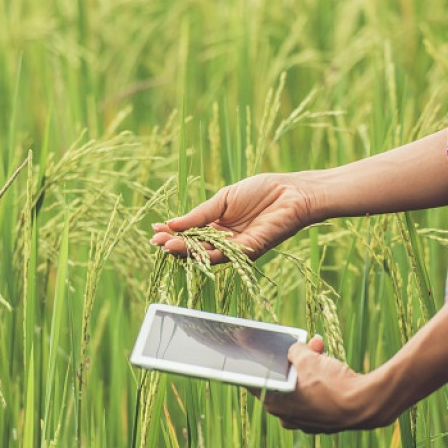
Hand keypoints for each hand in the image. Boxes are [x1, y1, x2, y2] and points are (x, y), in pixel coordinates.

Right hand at [149, 173, 316, 263]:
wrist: (292, 193)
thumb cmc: (262, 191)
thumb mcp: (223, 199)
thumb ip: (199, 214)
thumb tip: (172, 223)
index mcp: (218, 226)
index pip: (191, 234)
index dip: (173, 233)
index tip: (155, 230)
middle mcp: (225, 240)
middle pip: (195, 247)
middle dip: (174, 244)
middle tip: (156, 242)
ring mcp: (236, 248)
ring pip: (205, 254)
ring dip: (185, 251)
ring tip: (166, 245)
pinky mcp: (247, 251)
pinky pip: (223, 255)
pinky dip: (203, 253)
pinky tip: (188, 247)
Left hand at [258, 337, 401, 433]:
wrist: (364, 404)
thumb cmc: (329, 384)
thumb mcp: (307, 358)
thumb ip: (295, 351)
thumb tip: (295, 350)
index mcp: (275, 404)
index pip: (259, 381)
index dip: (265, 364)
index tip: (266, 352)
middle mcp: (287, 417)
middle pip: (286, 381)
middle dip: (296, 360)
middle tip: (304, 346)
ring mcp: (307, 421)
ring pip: (304, 387)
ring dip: (312, 367)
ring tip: (321, 349)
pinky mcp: (325, 422)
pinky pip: (319, 396)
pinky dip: (323, 382)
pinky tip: (332, 367)